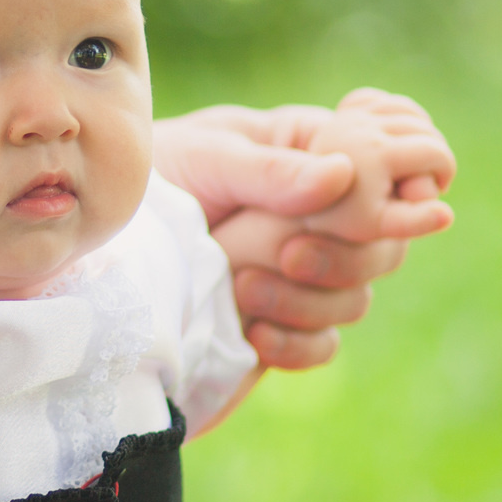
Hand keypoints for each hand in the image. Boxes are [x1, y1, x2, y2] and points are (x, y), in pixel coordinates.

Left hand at [152, 89, 456, 370]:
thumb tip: (345, 176)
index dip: (409, 187)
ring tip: (237, 285)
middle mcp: (315, 215)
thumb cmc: (147, 181)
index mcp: (310, 154)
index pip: (392, 170)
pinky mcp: (279, 328)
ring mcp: (301, 276)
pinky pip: (323, 346)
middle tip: (284, 253)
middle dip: (343, 253)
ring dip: (306, 298)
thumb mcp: (203, 158)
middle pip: (385, 244)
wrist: (93, 258)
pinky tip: (251, 333)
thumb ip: (270, 170)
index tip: (408, 200)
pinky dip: (295, 344)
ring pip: (356, 298)